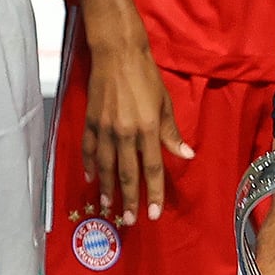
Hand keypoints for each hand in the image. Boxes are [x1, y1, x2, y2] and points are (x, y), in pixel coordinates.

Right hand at [83, 32, 191, 225]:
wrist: (117, 53)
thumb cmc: (145, 76)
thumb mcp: (164, 103)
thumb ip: (171, 133)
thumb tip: (186, 155)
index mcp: (147, 129)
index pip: (153, 169)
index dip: (154, 193)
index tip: (153, 214)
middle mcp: (125, 133)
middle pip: (127, 174)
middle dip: (129, 199)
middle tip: (128, 220)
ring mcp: (105, 128)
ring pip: (105, 166)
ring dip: (107, 188)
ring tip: (107, 206)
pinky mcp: (91, 121)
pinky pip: (89, 149)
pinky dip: (89, 166)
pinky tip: (91, 179)